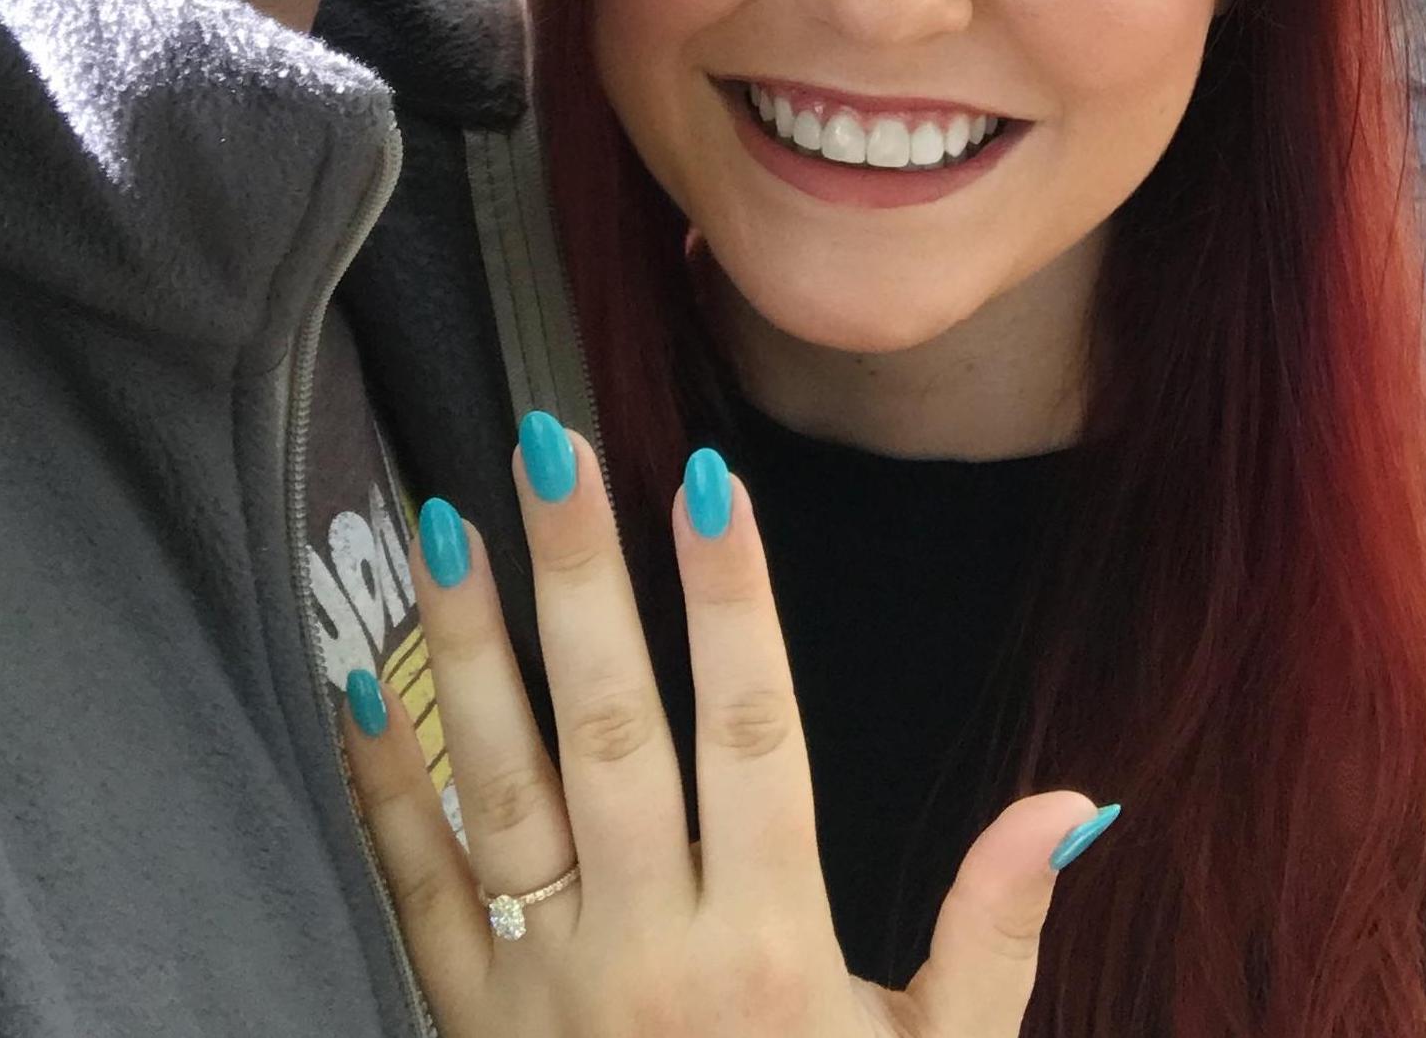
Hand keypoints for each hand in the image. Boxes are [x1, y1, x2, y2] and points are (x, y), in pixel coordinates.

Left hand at [343, 422, 1109, 1035]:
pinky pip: (416, 892)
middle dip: (581, 579)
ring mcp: (544, 987)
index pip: (755, 734)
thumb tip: (1072, 803)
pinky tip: (352, 683)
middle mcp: (649, 951)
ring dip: (468, 651)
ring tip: (446, 520)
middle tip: (548, 445)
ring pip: (499, 788)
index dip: (735, 603)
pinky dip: (381, 786)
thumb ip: (996, 934)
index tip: (708, 484)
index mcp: (771, 949)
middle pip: (612, 730)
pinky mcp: (467, 1025)